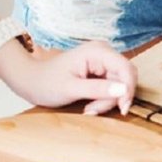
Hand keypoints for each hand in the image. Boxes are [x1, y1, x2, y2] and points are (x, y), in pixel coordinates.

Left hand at [5, 41, 137, 115]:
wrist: (32, 81)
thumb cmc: (46, 82)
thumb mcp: (70, 89)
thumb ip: (98, 89)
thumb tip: (124, 90)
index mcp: (97, 51)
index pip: (126, 69)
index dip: (128, 89)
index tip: (122, 109)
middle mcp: (104, 52)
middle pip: (125, 78)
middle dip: (114, 98)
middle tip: (94, 110)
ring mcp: (103, 61)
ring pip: (120, 85)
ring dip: (108, 101)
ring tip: (88, 109)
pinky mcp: (102, 70)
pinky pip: (114, 87)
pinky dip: (104, 99)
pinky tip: (90, 105)